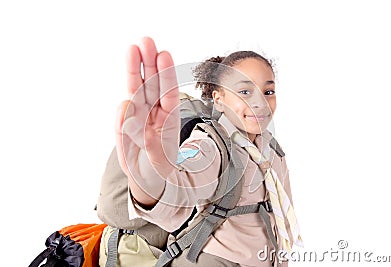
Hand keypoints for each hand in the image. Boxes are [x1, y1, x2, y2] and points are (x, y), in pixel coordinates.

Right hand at [115, 37, 179, 204]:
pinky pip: (122, 114)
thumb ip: (153, 146)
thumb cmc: (160, 169)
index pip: (168, 93)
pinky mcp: (125, 122)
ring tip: (132, 48)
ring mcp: (139, 115)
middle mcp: (155, 113)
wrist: (147, 181)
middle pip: (152, 85)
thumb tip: (141, 128)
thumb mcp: (162, 163)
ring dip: (134, 70)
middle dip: (149, 63)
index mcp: (170, 119)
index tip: (164, 55)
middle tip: (146, 41)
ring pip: (136, 90)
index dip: (166, 75)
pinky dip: (122, 110)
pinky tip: (124, 104)